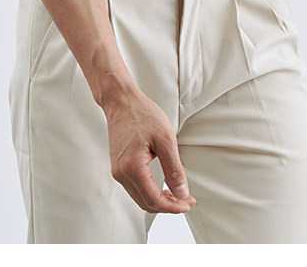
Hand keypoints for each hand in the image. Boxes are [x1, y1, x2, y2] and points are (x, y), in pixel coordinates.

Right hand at [103, 87, 196, 213]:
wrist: (121, 100)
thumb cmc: (141, 114)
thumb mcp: (165, 139)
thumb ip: (174, 169)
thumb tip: (182, 192)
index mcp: (132, 167)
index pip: (154, 200)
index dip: (173, 206)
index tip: (188, 202)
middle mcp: (121, 173)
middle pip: (146, 203)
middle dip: (168, 205)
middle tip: (186, 199)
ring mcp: (118, 171)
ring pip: (140, 198)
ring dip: (159, 200)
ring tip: (177, 193)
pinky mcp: (119, 167)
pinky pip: (135, 188)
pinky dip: (150, 191)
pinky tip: (162, 186)